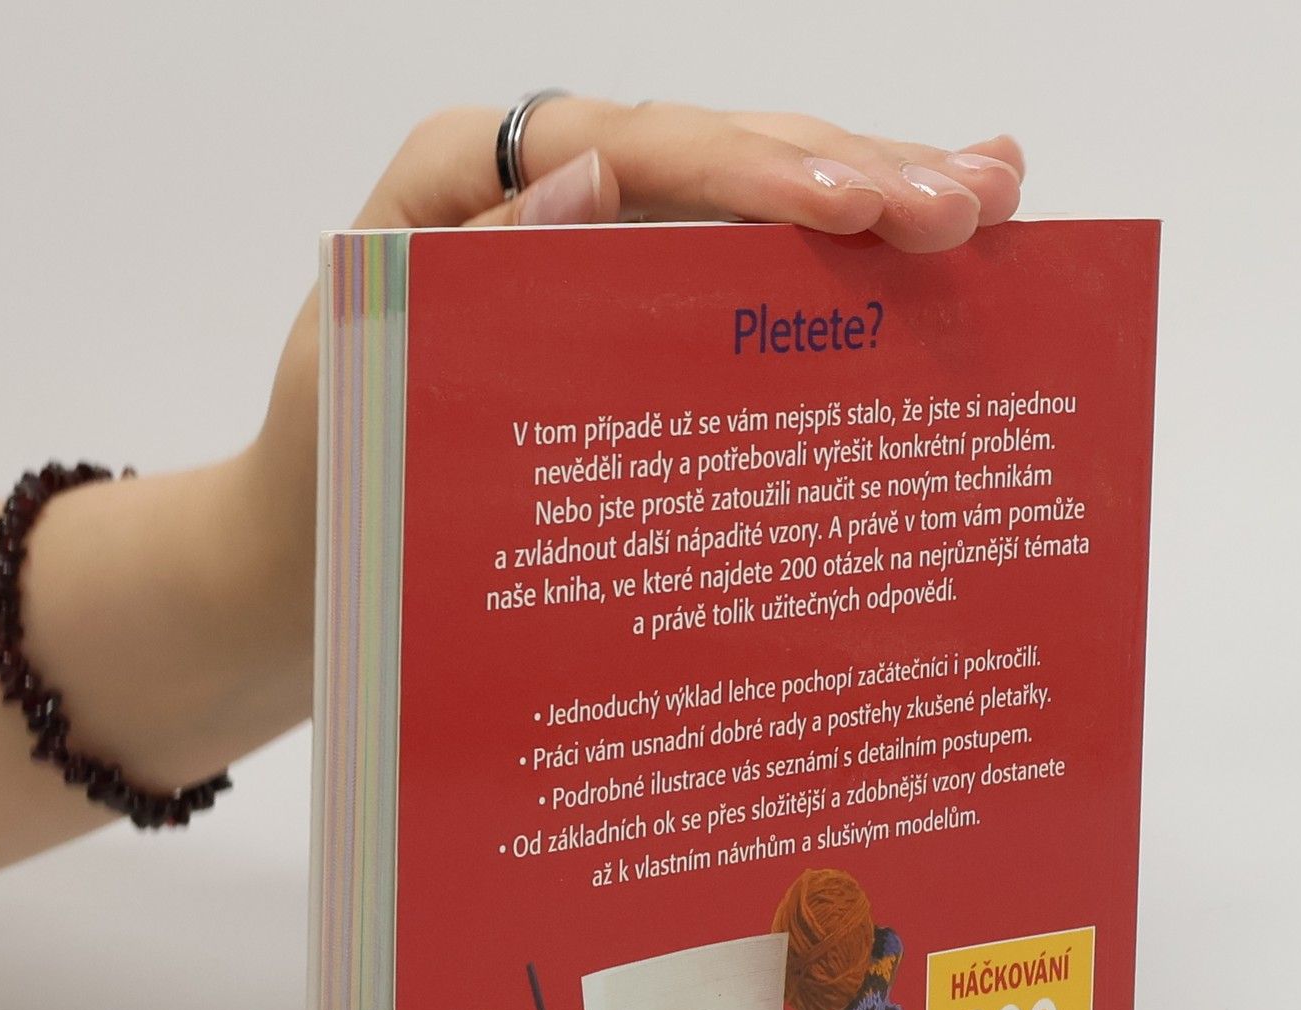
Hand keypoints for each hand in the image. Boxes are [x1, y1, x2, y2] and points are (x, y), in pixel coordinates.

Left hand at [243, 99, 1025, 652]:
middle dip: (853, 174)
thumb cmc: (325, 479)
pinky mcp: (632, 313)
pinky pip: (741, 275)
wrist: (307, 569)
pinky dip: (835, 269)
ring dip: (874, 199)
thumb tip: (592, 179)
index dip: (756, 173)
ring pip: (750, 202)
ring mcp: (597, 247)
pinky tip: (928, 247)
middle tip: (975, 204)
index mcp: (465, 178)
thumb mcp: (363, 380)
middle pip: (717, 154)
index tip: (862, 209)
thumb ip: (468, 275)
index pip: (637, 148)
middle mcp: (541, 189)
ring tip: (993, 195)